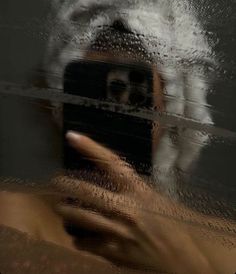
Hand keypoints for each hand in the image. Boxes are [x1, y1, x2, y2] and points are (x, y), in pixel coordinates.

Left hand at [53, 131, 215, 273]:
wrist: (187, 254)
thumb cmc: (174, 222)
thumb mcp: (154, 199)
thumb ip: (132, 191)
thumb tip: (110, 183)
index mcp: (138, 190)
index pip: (110, 162)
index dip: (89, 147)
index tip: (71, 136)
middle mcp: (126, 208)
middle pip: (87, 191)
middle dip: (66, 185)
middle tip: (55, 182)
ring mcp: (118, 231)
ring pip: (81, 218)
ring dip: (66, 212)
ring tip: (59, 208)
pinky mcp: (115, 253)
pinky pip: (86, 243)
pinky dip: (79, 239)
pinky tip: (78, 236)